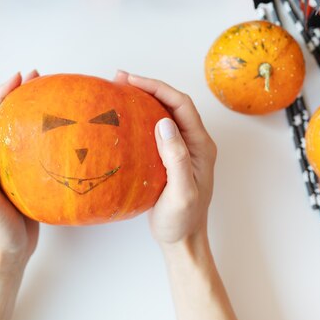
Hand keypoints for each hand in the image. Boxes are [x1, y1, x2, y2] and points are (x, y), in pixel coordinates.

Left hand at [0, 71, 39, 266]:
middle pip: (0, 118)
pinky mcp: (22, 176)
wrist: (9, 255)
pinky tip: (55, 127)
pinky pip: (29, 146)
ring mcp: (6, 167)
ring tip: (46, 93)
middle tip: (35, 78)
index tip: (17, 79)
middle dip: (14, 95)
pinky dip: (40, 131)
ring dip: (27, 109)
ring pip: (15, 129)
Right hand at [115, 71, 216, 247]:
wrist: (182, 240)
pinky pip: (154, 129)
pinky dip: (139, 117)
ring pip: (163, 114)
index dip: (157, 88)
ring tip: (118, 91)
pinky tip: (122, 117)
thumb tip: (164, 122)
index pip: (180, 105)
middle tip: (119, 79)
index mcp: (200, 145)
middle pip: (172, 103)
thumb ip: (176, 157)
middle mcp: (193, 142)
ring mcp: (181, 149)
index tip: (132, 81)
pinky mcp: (168, 157)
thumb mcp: (182, 191)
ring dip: (142, 99)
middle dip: (147, 87)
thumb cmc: (183, 220)